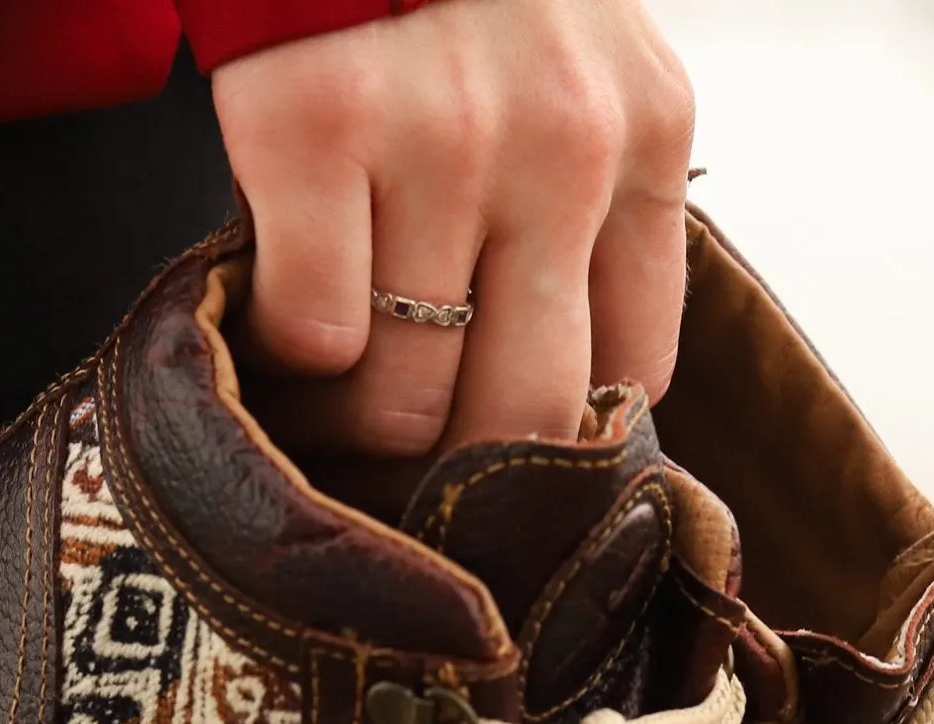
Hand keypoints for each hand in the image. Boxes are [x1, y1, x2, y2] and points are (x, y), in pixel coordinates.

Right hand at [211, 0, 694, 458]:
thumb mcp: (586, 57)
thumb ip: (602, 194)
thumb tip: (583, 393)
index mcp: (648, 133)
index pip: (628, 376)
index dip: (555, 434)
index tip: (493, 431)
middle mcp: (562, 146)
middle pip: (521, 414)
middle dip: (456, 457)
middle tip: (404, 437)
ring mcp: (441, 139)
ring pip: (408, 398)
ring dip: (358, 412)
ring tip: (336, 369)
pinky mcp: (313, 126)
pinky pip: (316, 337)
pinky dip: (291, 351)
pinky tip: (285, 296)